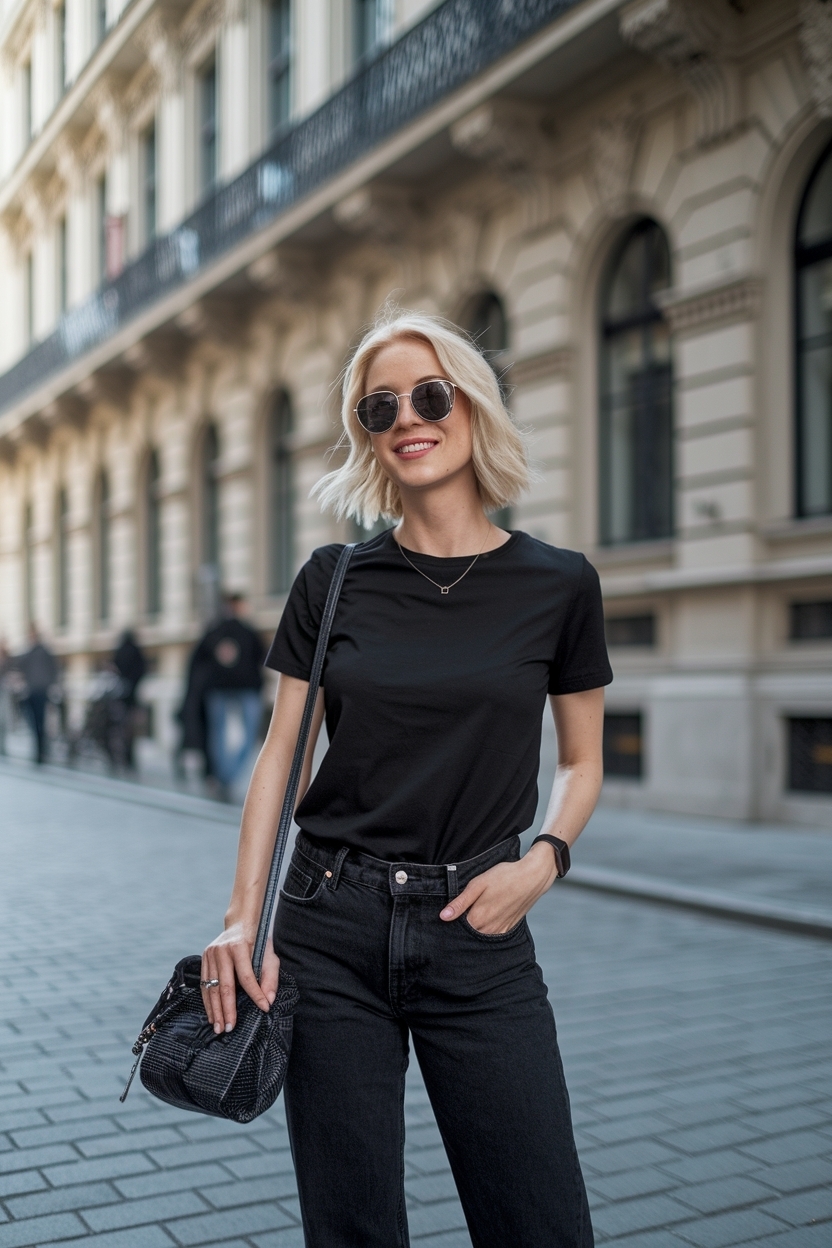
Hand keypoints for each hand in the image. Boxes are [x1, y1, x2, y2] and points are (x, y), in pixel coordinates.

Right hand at [200, 921, 279, 1032]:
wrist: (240, 924)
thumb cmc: (257, 943)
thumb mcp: (270, 956)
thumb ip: (271, 978)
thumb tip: (268, 1001)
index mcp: (239, 947)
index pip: (247, 976)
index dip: (255, 994)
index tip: (263, 1009)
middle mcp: (221, 951)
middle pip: (224, 986)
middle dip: (227, 1009)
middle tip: (230, 1028)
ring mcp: (210, 954)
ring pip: (211, 988)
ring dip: (215, 1010)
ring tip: (218, 1027)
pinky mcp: (204, 959)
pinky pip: (204, 985)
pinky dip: (208, 1002)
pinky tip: (212, 1015)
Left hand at [439, 845, 558, 934]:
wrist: (532, 877)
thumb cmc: (504, 877)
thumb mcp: (478, 884)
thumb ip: (460, 902)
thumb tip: (443, 917)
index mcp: (477, 918)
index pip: (456, 930)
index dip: (450, 923)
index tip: (446, 916)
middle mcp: (488, 929)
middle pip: (467, 935)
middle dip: (460, 928)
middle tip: (459, 913)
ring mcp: (499, 930)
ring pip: (479, 936)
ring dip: (473, 930)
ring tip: (475, 913)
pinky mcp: (508, 928)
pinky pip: (492, 935)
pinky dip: (486, 931)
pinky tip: (485, 919)